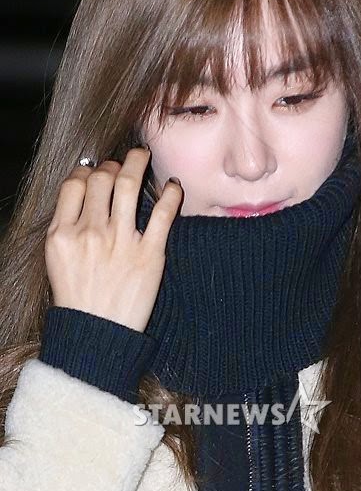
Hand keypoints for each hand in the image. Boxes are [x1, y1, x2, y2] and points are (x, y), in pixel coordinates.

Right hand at [45, 147, 182, 331]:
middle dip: (111, 165)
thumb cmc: (78, 298)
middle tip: (121, 165)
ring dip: (137, 163)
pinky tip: (173, 185)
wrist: (96, 335)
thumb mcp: (57, 260)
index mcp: (62, 234)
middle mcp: (89, 233)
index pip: (74, 184)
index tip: (96, 172)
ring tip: (142, 156)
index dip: (86, 171)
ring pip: (129, 185)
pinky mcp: (149, 254)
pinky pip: (163, 214)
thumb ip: (67, 226)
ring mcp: (120, 242)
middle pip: (101, 179)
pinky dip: (171, 194)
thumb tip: (84, 192)